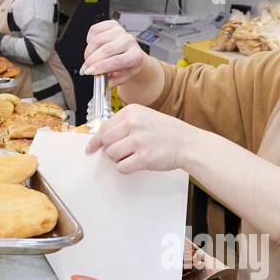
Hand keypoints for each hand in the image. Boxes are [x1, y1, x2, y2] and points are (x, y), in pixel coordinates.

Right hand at [81, 19, 147, 84]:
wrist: (133, 52)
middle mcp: (129, 41)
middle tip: (85, 69)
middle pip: (105, 50)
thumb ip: (114, 81)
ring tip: (89, 60)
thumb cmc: (129, 64)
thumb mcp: (125, 76)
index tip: (89, 72)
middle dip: (91, 61)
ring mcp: (120, 31)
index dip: (100, 66)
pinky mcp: (111, 24)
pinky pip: (94, 30)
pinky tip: (93, 47)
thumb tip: (104, 83)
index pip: (116, 61)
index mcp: (135, 55)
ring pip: (97, 40)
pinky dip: (89, 40)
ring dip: (88, 52)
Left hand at [84, 103, 200, 172]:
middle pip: (106, 141)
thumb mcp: (143, 117)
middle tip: (124, 151)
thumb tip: (100, 139)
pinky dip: (127, 168)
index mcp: (131, 111)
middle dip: (111, 149)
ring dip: (119, 159)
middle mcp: (133, 123)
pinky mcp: (144, 157)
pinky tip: (138, 162)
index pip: (104, 127)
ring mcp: (139, 140)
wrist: (188, 143)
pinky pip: (122, 167)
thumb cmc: (166, 132)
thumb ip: (123, 124)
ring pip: (112, 155)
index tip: (90, 148)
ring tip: (134, 155)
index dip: (95, 140)